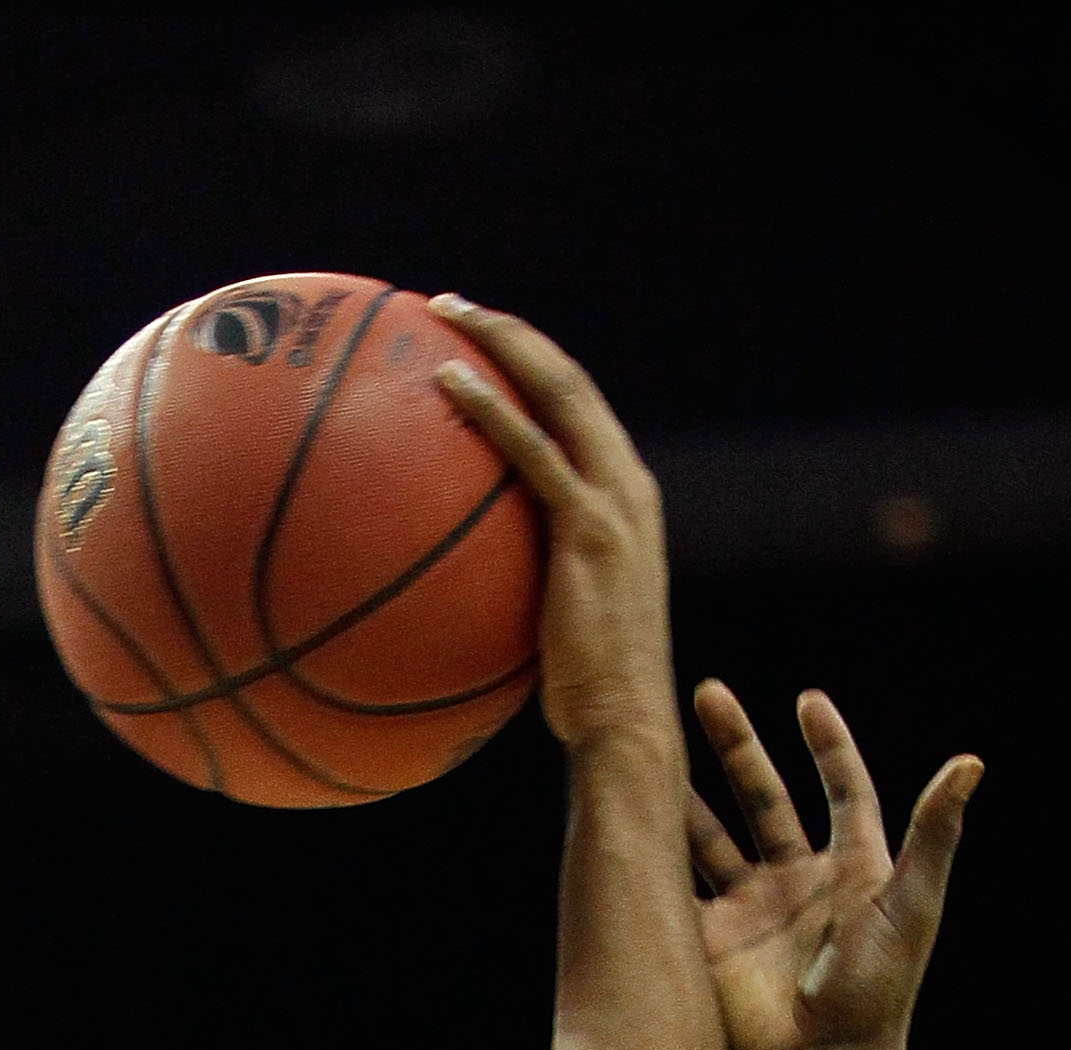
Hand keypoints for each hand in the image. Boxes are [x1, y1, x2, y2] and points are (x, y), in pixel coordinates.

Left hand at [430, 307, 675, 759]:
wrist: (623, 721)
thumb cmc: (584, 695)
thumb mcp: (557, 625)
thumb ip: (528, 585)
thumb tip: (462, 591)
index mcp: (624, 496)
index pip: (577, 409)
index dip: (529, 366)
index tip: (477, 345)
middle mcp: (628, 482)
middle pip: (568, 379)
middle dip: (510, 333)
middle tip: (449, 308)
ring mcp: (614, 500)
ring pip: (559, 390)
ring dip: (500, 342)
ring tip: (442, 316)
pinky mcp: (590, 527)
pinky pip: (533, 451)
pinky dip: (492, 409)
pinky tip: (447, 383)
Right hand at [687, 685, 978, 1049]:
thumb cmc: (879, 992)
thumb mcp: (912, 903)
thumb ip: (934, 831)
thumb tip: (971, 762)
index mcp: (852, 867)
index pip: (842, 788)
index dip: (827, 744)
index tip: (806, 702)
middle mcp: (798, 883)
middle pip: (765, 799)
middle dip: (737, 748)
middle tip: (705, 695)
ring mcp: (751, 913)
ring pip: (712, 838)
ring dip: (686, 796)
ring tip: (652, 753)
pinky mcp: (713, 945)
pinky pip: (679, 892)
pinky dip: (656, 858)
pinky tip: (633, 820)